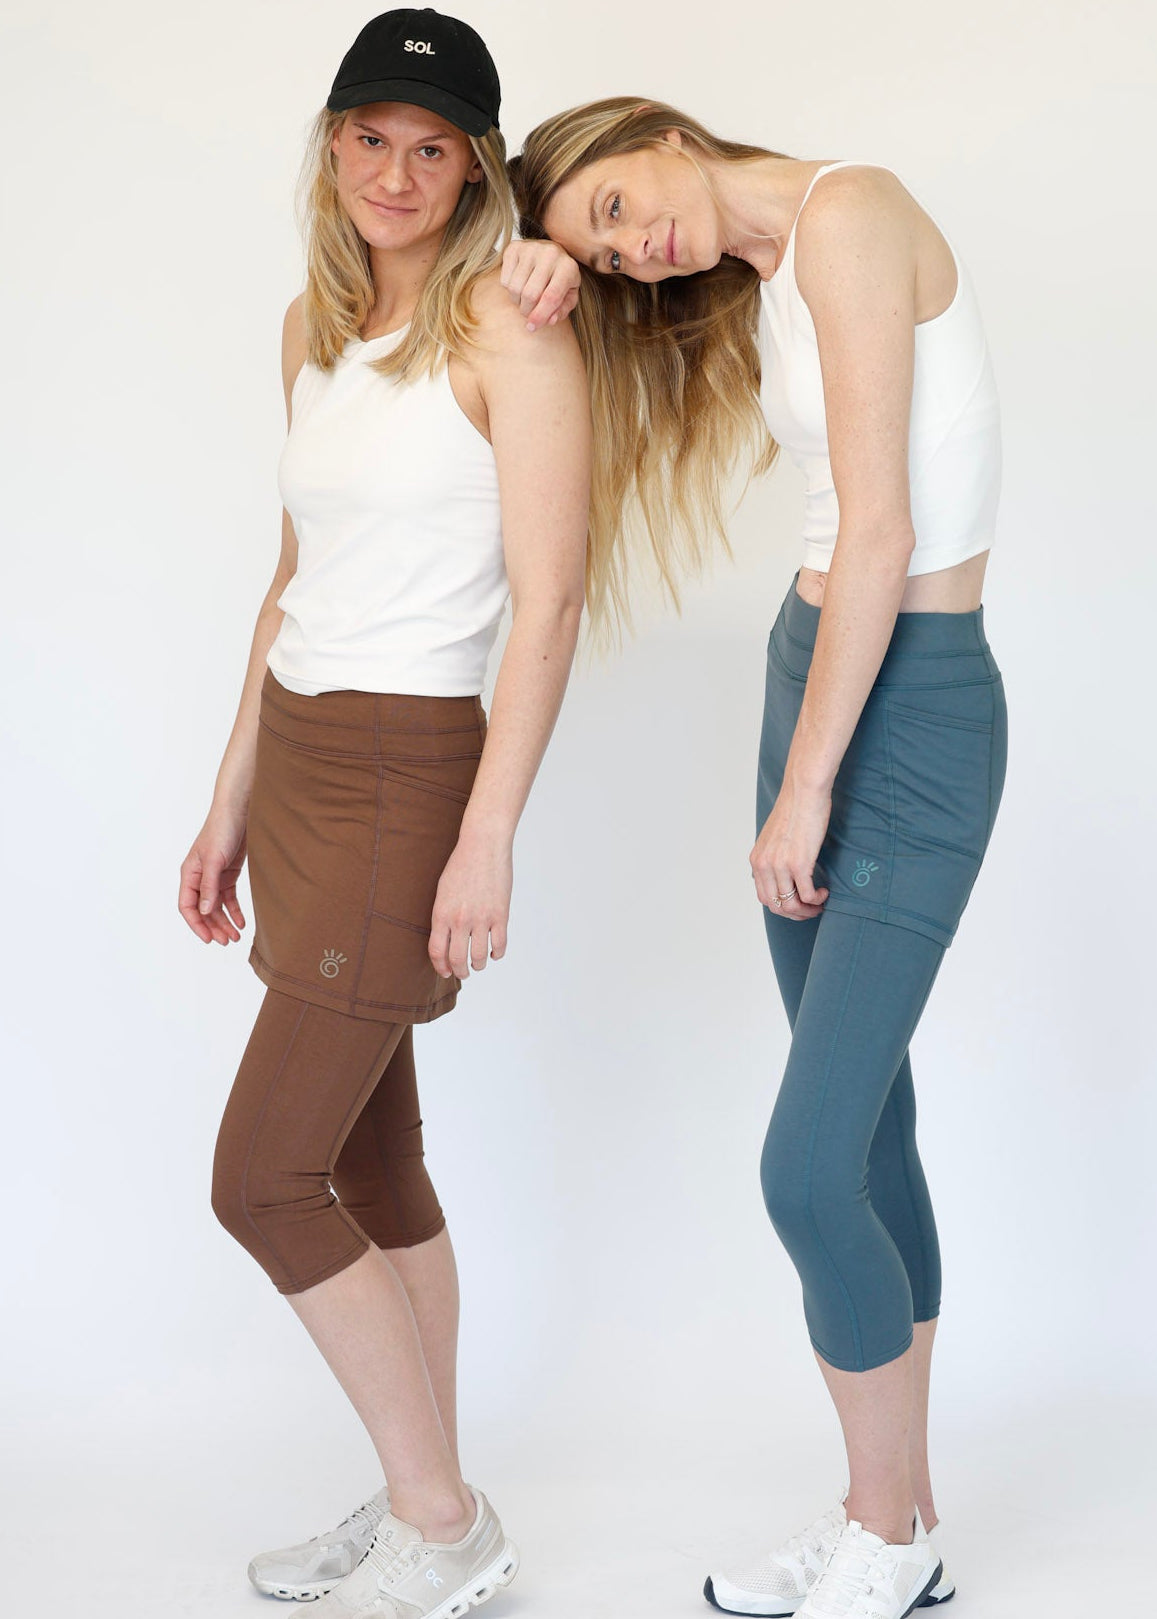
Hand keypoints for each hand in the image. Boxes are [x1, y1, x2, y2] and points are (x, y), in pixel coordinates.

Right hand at [179, 804, 247, 943]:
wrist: (240, 813)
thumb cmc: (221, 831)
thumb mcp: (214, 860)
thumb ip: (209, 886)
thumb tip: (205, 911)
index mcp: (189, 875)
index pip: (188, 906)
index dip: (197, 925)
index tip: (208, 939)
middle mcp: (199, 878)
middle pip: (203, 910)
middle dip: (214, 927)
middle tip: (227, 942)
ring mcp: (214, 877)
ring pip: (216, 907)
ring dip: (225, 922)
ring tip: (235, 937)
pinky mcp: (228, 874)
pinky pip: (229, 898)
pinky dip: (234, 911)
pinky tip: (242, 922)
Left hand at [428, 831, 512, 978]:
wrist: (483, 846)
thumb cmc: (461, 865)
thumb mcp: (442, 891)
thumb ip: (443, 916)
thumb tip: (446, 938)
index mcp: (442, 914)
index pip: (438, 952)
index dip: (441, 966)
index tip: (445, 971)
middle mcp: (460, 920)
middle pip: (457, 959)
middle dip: (460, 971)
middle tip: (463, 973)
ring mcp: (482, 919)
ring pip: (478, 957)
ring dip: (478, 965)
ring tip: (478, 964)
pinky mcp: (501, 915)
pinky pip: (499, 944)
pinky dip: (497, 954)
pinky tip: (494, 953)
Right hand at [500, 239, 580, 331]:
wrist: (550, 253)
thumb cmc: (561, 279)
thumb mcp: (569, 296)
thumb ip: (562, 310)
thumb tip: (550, 320)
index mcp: (568, 267)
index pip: (551, 297)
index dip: (540, 316)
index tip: (532, 327)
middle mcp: (550, 254)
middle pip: (530, 294)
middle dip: (527, 311)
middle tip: (529, 313)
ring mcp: (531, 248)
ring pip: (515, 288)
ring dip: (517, 301)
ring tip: (525, 298)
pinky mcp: (514, 248)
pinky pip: (505, 279)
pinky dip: (509, 289)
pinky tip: (519, 284)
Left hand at [750, 777, 831, 921]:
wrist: (803, 792)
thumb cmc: (794, 810)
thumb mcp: (774, 837)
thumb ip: (773, 857)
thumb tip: (783, 874)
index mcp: (757, 860)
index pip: (764, 897)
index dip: (782, 907)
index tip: (798, 905)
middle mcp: (764, 865)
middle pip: (776, 906)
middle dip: (795, 913)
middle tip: (811, 909)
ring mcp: (780, 865)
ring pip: (791, 904)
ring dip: (808, 910)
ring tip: (820, 903)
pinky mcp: (799, 863)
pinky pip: (807, 894)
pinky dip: (817, 899)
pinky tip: (825, 892)